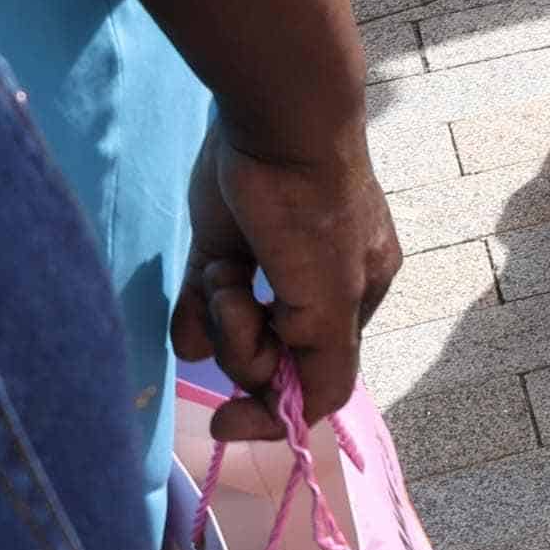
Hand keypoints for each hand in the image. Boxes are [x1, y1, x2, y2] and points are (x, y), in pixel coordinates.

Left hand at [173, 115, 399, 440]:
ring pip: (229, 335)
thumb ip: (327, 367)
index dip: (272, 411)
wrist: (277, 124)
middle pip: (267, 360)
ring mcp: (266, 270)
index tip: (228, 425)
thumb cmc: (317, 214)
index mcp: (357, 301)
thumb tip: (305, 418)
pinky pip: (199, 309)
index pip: (316, 383)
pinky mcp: (225, 247)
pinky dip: (193, 307)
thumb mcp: (335, 299)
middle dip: (243, 340)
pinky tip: (206, 272)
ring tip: (224, 267)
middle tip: (238, 297)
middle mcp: (313, 291)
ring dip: (218, 314)